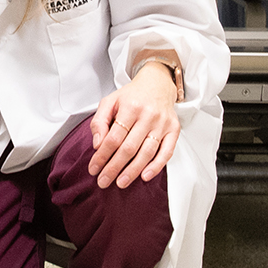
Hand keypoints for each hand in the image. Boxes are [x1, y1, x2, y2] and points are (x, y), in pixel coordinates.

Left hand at [88, 62, 180, 188]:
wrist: (158, 84)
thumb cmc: (131, 97)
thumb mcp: (109, 102)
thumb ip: (99, 122)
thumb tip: (97, 145)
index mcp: (130, 107)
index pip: (113, 137)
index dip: (102, 156)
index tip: (93, 169)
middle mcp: (148, 116)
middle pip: (129, 148)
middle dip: (114, 167)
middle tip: (103, 182)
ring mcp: (162, 124)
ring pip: (147, 152)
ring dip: (133, 171)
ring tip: (121, 183)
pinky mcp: (174, 130)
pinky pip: (167, 152)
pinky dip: (156, 166)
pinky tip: (145, 176)